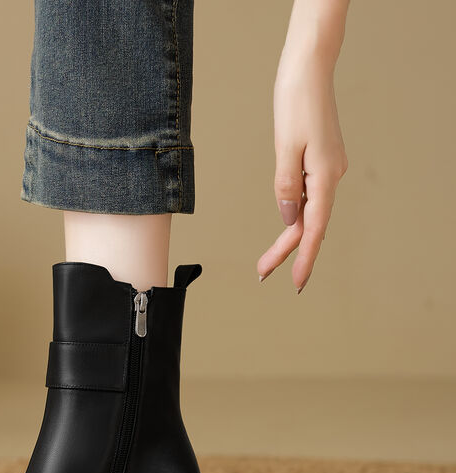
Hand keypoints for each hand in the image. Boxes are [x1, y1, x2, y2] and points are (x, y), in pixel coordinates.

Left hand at [257, 54, 347, 292]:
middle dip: (285, 252)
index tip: (297, 283)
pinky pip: (306, 195)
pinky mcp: (319, 161)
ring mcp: (326, 168)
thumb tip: (288, 216)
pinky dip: (293, 213)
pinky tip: (284, 224)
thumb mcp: (286, 147)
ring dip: (287, 236)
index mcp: (325, 175)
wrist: (308, 69)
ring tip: (266, 261)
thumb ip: (285, 185)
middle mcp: (330, 175)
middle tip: (262, 274)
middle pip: (308, 224)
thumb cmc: (296, 102)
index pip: (314, 228)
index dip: (304, 257)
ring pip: (307, 212)